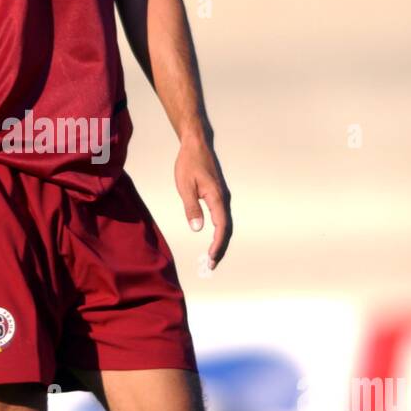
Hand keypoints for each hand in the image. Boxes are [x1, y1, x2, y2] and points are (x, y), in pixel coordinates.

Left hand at [174, 134, 231, 269]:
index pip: (221, 226)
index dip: (217, 244)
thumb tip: (197, 228)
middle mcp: (223, 199)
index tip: (210, 258)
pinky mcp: (218, 196)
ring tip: (211, 256)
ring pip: (225, 224)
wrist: (195, 145)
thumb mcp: (185, 186)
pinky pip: (221, 217)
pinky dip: (218, 231)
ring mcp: (222, 197)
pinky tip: (212, 238)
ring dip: (219, 241)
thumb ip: (191, 207)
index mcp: (216, 197)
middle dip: (219, 248)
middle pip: (226, 229)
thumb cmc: (189, 163)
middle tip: (210, 265)